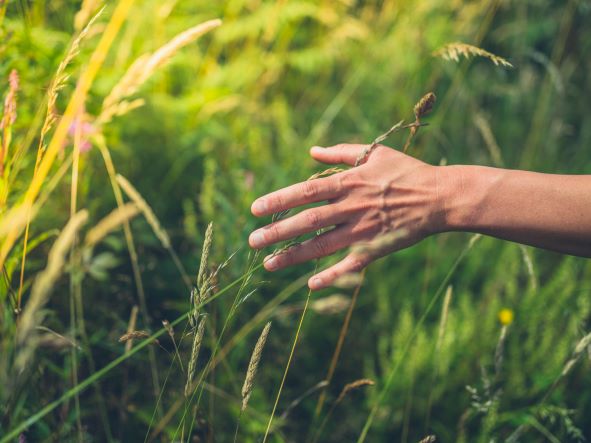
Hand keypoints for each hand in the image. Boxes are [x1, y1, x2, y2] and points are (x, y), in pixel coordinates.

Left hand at [249, 144, 446, 289]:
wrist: (439, 197)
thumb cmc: (406, 172)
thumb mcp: (374, 153)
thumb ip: (340, 152)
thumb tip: (312, 151)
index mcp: (348, 183)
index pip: (306, 192)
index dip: (279, 200)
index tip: (255, 210)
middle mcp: (351, 207)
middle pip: (307, 221)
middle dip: (277, 232)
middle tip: (252, 243)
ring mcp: (362, 230)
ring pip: (322, 245)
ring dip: (294, 256)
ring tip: (269, 264)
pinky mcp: (375, 248)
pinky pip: (350, 265)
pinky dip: (331, 276)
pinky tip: (311, 285)